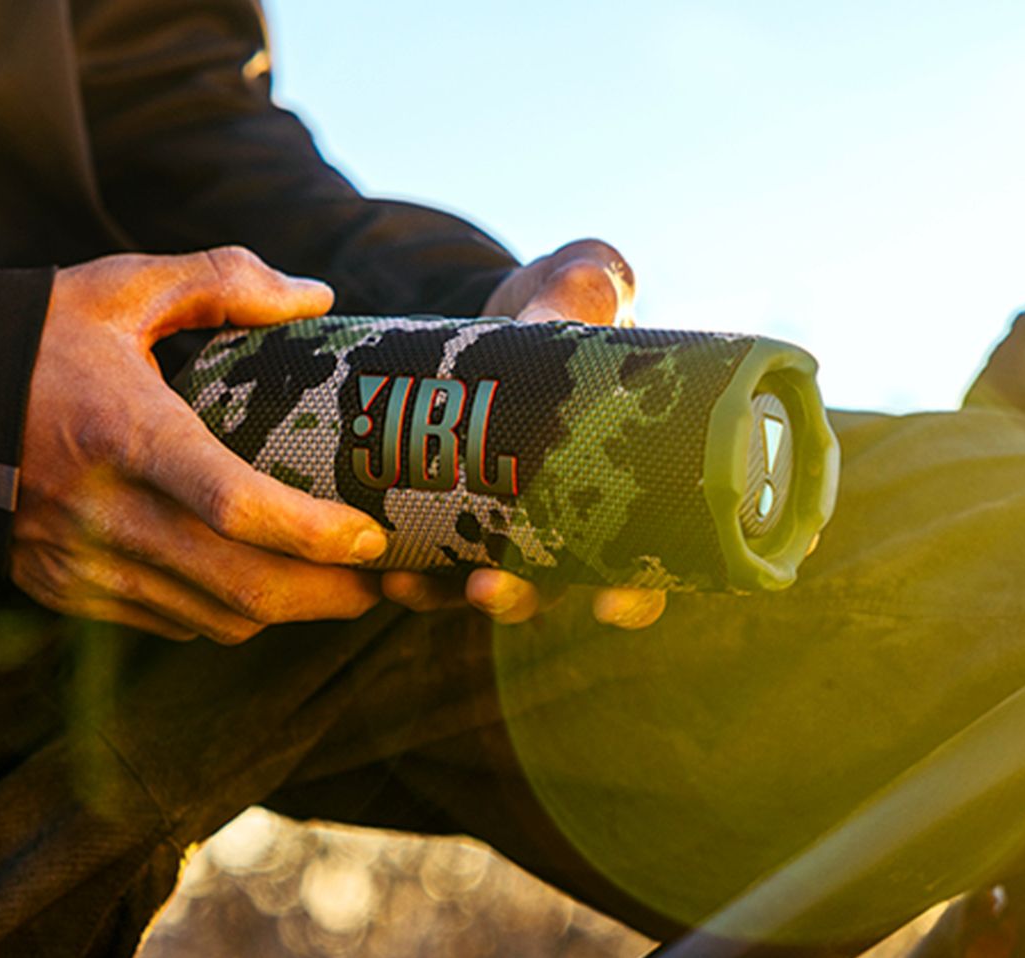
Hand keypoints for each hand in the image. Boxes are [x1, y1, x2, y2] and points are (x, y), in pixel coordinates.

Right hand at [11, 247, 386, 642]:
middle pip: (239, 586)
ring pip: (212, 619)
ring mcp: (84, 564)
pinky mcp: (68, 592)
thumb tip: (316, 299)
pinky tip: (259, 588)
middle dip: (326, 595)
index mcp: (125, 434)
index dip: (312, 533)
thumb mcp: (122, 288)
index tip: (371, 535)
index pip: (233, 505)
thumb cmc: (34, 338)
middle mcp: (106, 514)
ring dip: (285, 613)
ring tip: (340, 588)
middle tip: (384, 580)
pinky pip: (170, 626)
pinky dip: (226, 616)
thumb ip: (222, 282)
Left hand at [379, 238, 668, 630]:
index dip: (635, 596)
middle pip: (555, 586)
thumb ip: (583, 293)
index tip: (611, 605)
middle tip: (487, 588)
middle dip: (521, 597)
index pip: (644, 561)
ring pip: (487, 582)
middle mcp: (570, 517)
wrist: (503, 307)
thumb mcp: (583, 285)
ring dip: (447, 593)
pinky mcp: (453, 511)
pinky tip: (380, 565)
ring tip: (407, 583)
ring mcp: (509, 522)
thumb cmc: (569, 301)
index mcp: (625, 479)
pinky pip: (433, 556)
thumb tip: (551, 316)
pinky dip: (409, 566)